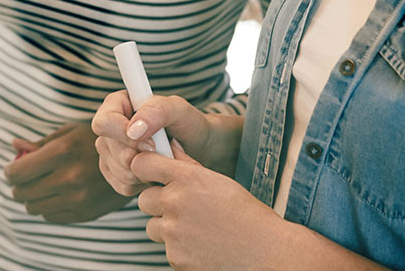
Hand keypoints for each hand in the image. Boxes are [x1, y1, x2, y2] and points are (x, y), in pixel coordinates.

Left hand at [4, 121, 129, 222]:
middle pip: (22, 193)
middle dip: (19, 184)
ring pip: (34, 207)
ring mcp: (76, 198)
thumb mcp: (69, 133)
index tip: (12, 168)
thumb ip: (40, 143)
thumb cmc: (94, 141)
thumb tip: (14, 145)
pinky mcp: (82, 213)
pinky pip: (50, 216)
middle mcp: (68, 177)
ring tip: (44, 183)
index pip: (17, 173)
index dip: (10, 171)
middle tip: (26, 176)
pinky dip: (49, 205)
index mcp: (62, 151)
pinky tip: (60, 192)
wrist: (131, 160)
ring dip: (33, 196)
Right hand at [91, 90, 222, 197]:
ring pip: (116, 170)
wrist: (196, 147)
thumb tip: (133, 129)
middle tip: (163, 151)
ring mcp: (110, 150)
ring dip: (143, 170)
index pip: (104, 121)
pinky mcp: (115, 172)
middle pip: (107, 149)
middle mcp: (110, 126)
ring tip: (163, 158)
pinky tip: (156, 170)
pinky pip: (122, 185)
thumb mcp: (179, 109)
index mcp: (119, 103)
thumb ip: (158, 110)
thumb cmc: (188, 123)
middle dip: (138, 155)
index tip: (150, 142)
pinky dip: (142, 182)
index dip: (122, 135)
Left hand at [132, 140, 290, 270]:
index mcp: (187, 178)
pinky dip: (178, 246)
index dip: (143, 166)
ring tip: (194, 226)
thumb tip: (170, 146)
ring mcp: (173, 233)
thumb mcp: (217, 180)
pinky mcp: (174, 257)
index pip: (143, 164)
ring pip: (152, 225)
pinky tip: (200, 243)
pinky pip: (165, 248)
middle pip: (144, 199)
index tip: (147, 170)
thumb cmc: (244, 211)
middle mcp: (175, 203)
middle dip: (157, 201)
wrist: (261, 250)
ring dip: (166, 225)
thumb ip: (188, 164)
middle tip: (177, 204)